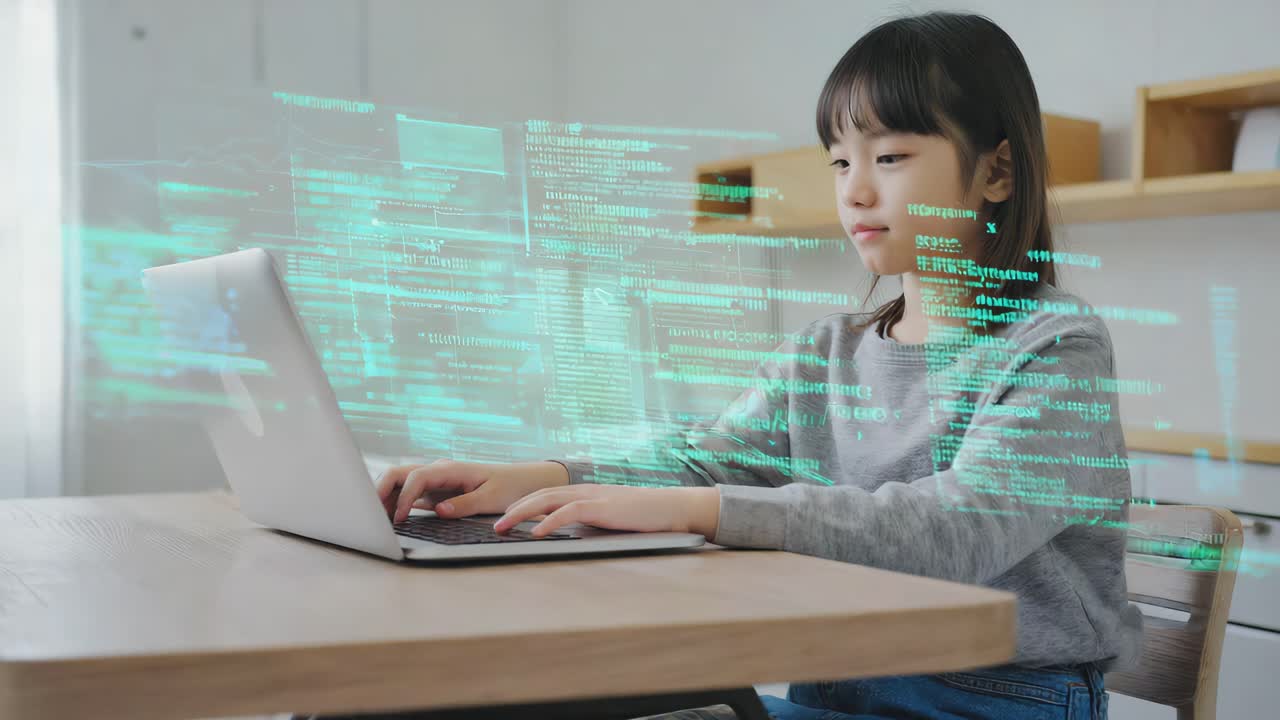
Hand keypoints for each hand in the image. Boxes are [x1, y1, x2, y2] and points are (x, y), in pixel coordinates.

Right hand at [377, 460, 568, 523]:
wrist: (523, 482)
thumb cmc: (510, 488)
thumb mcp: (492, 499)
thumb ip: (465, 504)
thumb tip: (438, 511)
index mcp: (451, 469)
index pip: (417, 477)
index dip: (404, 497)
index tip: (399, 519)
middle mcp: (439, 471)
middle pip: (399, 473)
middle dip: (380, 491)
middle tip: (370, 517)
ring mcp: (435, 480)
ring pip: (399, 482)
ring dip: (384, 497)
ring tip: (373, 520)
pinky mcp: (435, 492)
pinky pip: (408, 494)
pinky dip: (394, 504)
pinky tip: (387, 520)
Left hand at [494, 484, 720, 537]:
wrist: (672, 508)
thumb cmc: (643, 517)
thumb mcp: (609, 519)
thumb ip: (589, 522)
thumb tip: (569, 534)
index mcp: (585, 492)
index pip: (546, 494)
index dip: (522, 504)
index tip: (504, 517)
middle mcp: (584, 490)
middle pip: (540, 494)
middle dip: (513, 508)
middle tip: (494, 524)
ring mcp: (593, 496)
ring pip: (548, 499)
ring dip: (522, 513)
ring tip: (503, 527)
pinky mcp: (603, 507)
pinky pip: (570, 512)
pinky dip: (550, 521)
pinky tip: (537, 532)